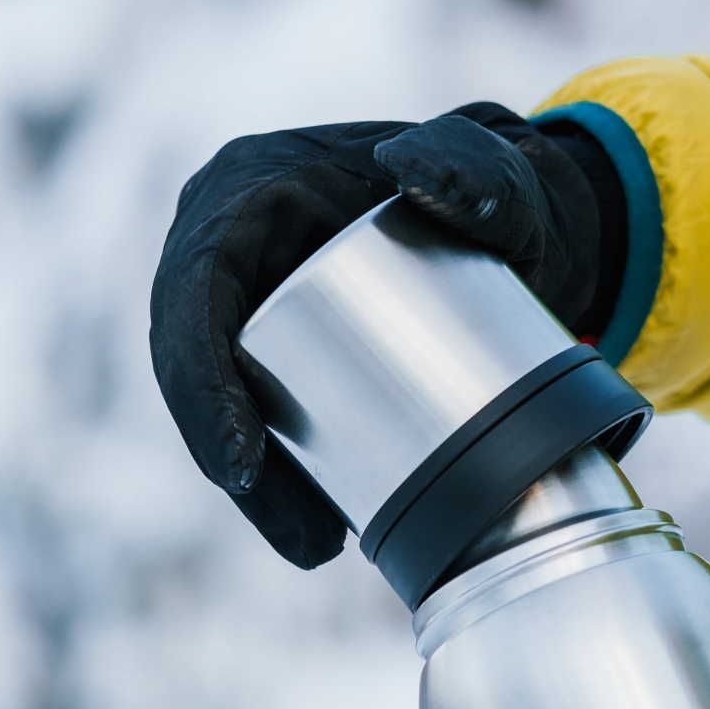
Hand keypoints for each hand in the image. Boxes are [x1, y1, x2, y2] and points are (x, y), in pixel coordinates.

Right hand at [149, 104, 618, 567]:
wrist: (517, 229)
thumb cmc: (499, 191)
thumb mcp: (501, 173)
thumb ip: (474, 163)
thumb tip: (402, 173)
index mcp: (248, 188)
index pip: (193, 288)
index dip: (198, 383)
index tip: (244, 464)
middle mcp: (227, 242)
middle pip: (193, 361)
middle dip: (229, 458)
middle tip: (302, 534)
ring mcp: (245, 297)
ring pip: (218, 401)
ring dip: (253, 487)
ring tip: (318, 545)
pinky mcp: (272, 345)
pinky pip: (254, 414)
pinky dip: (278, 479)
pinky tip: (317, 533)